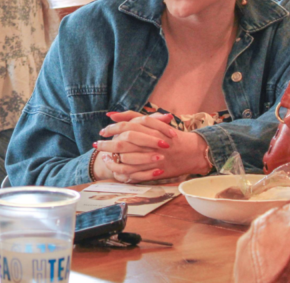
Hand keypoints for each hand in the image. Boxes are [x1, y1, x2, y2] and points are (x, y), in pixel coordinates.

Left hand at [95, 114, 209, 182]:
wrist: (192, 152)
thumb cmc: (170, 135)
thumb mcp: (153, 122)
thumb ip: (132, 117)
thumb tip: (110, 115)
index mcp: (150, 130)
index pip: (125, 128)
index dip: (111, 130)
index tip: (102, 132)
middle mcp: (150, 143)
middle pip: (122, 144)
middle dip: (107, 145)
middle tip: (97, 145)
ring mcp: (152, 158)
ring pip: (126, 160)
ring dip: (112, 159)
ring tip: (104, 157)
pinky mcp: (154, 171)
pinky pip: (134, 174)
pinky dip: (122, 171)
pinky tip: (114, 168)